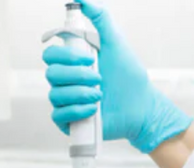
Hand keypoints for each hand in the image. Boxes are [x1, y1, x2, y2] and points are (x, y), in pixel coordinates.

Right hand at [44, 0, 192, 152]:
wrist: (143, 108)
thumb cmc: (129, 78)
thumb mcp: (116, 44)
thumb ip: (101, 20)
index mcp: (72, 62)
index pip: (51, 53)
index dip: (67, 55)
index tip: (90, 57)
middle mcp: (66, 81)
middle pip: (51, 73)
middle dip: (77, 75)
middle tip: (99, 77)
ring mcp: (66, 101)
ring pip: (55, 94)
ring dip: (81, 93)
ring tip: (100, 94)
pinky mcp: (68, 122)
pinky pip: (59, 115)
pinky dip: (78, 110)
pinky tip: (94, 109)